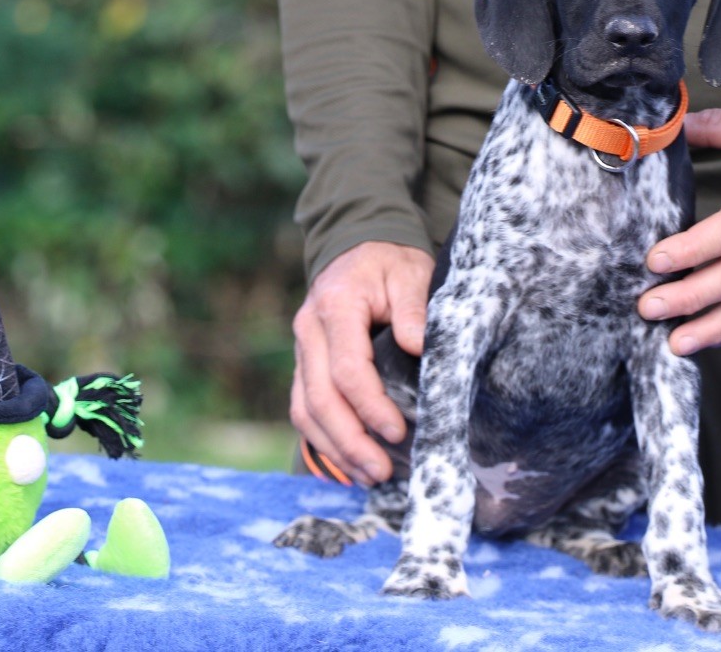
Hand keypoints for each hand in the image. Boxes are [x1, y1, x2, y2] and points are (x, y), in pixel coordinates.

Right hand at [290, 241, 433, 485]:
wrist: (357, 245)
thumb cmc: (389, 263)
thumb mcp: (409, 273)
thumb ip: (414, 309)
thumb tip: (419, 347)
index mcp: (336, 307)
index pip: (347, 369)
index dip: (370, 406)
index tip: (399, 431)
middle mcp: (309, 331)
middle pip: (318, 398)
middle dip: (350, 440)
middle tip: (381, 470)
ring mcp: (301, 349)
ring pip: (304, 410)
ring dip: (334, 448)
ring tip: (369, 476)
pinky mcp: (304, 364)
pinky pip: (304, 408)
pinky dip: (324, 439)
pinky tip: (350, 462)